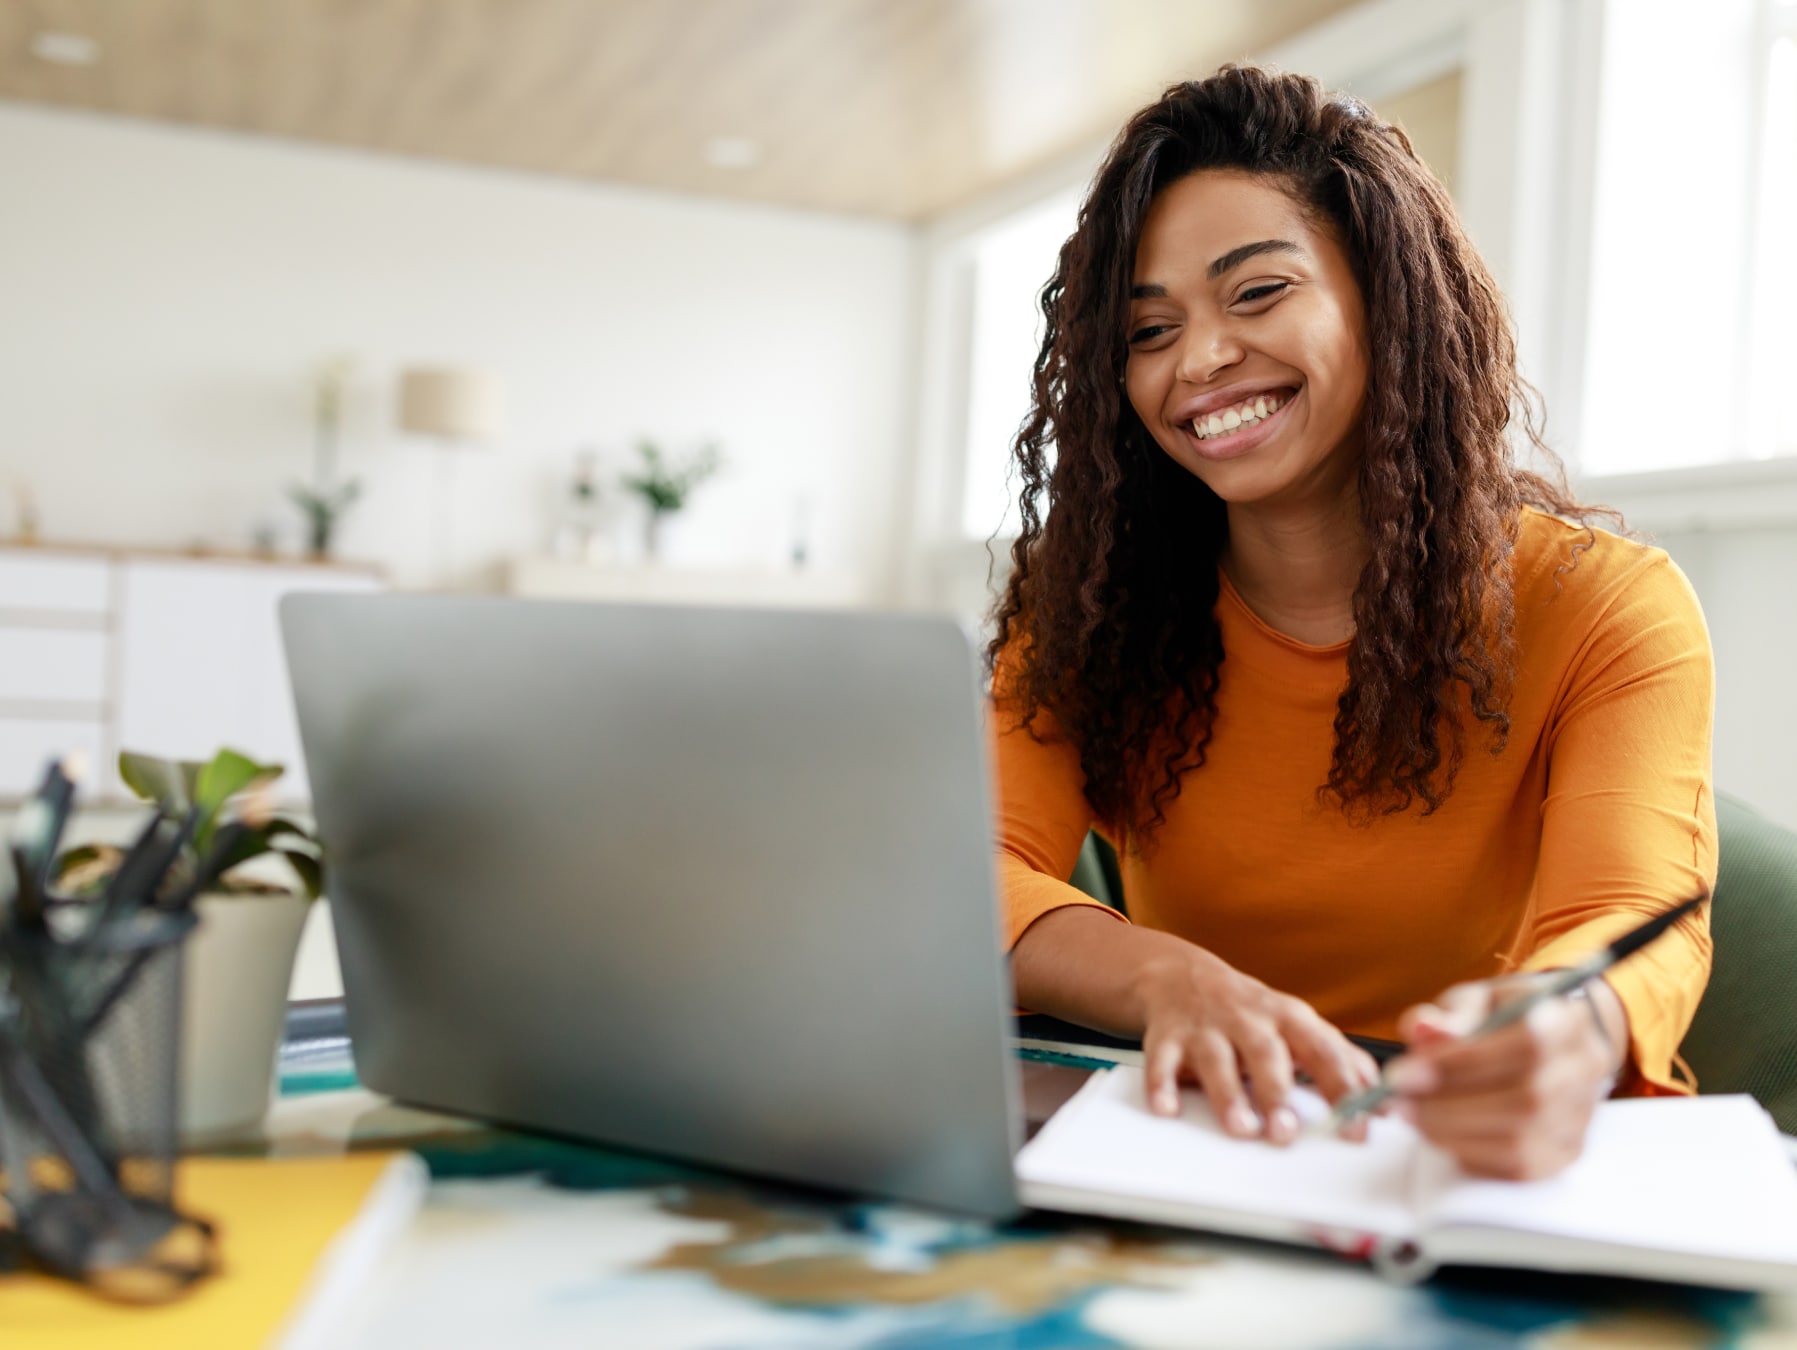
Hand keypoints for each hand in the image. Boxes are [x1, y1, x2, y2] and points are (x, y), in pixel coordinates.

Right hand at [1139, 946, 1381, 1144]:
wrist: (1181, 976)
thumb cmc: (1250, 1012)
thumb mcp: (1297, 1025)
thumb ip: (1338, 1058)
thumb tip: (1382, 1100)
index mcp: (1289, 1019)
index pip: (1324, 1052)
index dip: (1344, 1089)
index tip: (1358, 1127)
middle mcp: (1248, 1020)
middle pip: (1267, 1053)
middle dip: (1277, 1092)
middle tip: (1287, 1132)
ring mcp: (1206, 1027)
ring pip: (1217, 1059)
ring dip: (1229, 1095)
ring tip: (1241, 1129)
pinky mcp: (1168, 1035)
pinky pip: (1162, 1060)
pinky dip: (1162, 1085)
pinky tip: (1167, 1109)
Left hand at [1388, 975, 1625, 1179]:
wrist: (1553, 1042)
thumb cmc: (1507, 1016)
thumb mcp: (1478, 1000)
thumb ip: (1451, 1015)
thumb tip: (1423, 1031)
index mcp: (1566, 1020)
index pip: (1525, 1045)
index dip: (1461, 1063)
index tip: (1404, 1073)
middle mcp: (1583, 1071)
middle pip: (1524, 1101)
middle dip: (1448, 1105)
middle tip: (1398, 1100)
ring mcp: (1580, 1117)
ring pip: (1519, 1141)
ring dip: (1452, 1132)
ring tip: (1412, 1114)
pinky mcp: (1566, 1151)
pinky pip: (1517, 1167)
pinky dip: (1471, 1152)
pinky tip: (1441, 1132)